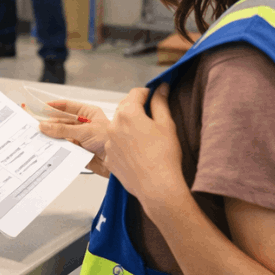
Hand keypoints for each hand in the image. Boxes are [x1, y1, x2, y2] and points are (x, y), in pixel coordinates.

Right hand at [36, 99, 110, 175]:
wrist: (120, 164)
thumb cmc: (110, 142)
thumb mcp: (85, 132)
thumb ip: (63, 129)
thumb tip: (44, 126)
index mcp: (88, 114)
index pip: (67, 106)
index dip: (54, 106)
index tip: (40, 107)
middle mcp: (83, 125)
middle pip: (61, 121)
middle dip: (49, 123)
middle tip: (34, 124)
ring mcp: (80, 138)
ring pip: (61, 135)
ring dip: (52, 136)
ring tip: (38, 136)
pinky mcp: (78, 151)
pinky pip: (64, 148)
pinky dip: (56, 148)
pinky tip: (47, 147)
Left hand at [103, 84, 188, 205]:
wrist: (156, 186)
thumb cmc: (164, 155)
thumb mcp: (166, 124)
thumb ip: (160, 103)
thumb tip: (160, 88)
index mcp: (128, 113)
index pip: (135, 93)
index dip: (147, 93)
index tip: (155, 96)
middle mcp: (113, 125)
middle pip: (124, 109)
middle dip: (137, 109)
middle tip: (152, 118)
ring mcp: (108, 142)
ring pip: (118, 127)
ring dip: (128, 127)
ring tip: (146, 138)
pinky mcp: (108, 157)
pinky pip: (115, 144)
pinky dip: (124, 144)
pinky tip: (138, 152)